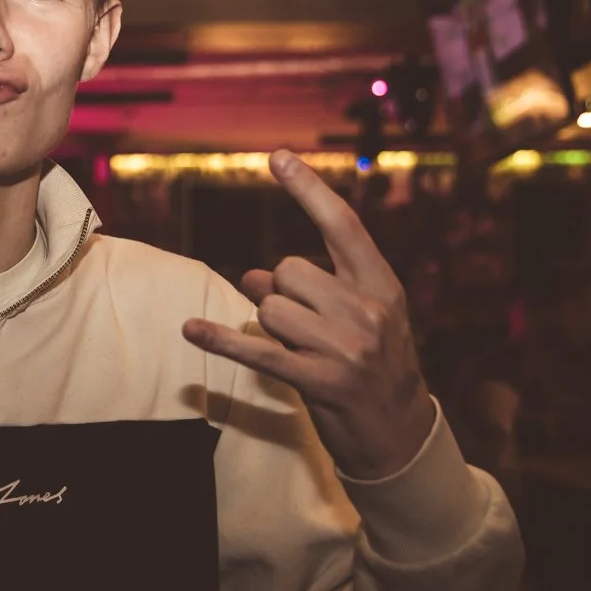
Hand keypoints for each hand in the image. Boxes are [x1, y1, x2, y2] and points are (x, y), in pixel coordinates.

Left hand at [181, 151, 433, 479]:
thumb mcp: (355, 319)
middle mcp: (369, 310)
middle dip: (280, 294)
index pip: (342, 225)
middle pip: (288, 271)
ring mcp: (347, 347)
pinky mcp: (321, 381)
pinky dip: (221, 341)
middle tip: (302, 326)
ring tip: (300, 351)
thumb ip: (310, 290)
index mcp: (381, 285)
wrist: (400, 433)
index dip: (308, 190)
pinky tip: (191, 331)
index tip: (277, 157)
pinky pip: (257, 350)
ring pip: (270, 309)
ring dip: (270, 328)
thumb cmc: (370, 366)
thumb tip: (250, 278)